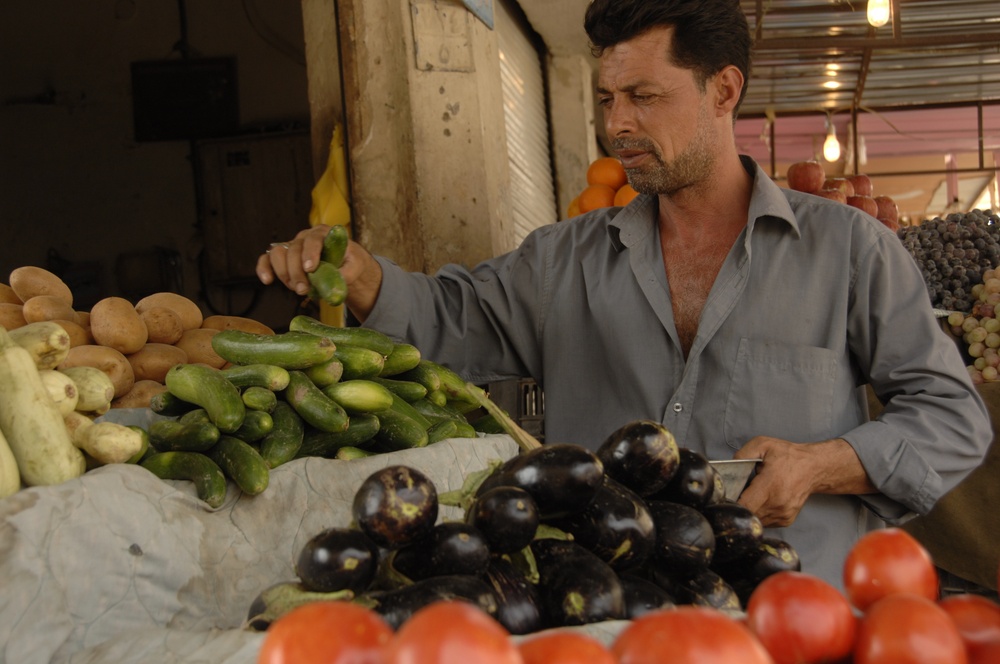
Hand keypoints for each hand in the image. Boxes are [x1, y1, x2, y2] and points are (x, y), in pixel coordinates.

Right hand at [255, 225, 382, 321]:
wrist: (344, 265)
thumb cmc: (350, 262)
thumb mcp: (356, 265)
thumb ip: (348, 271)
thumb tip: (337, 280)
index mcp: (323, 234)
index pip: (313, 239)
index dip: (310, 253)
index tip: (310, 268)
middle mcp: (304, 237)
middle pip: (293, 249)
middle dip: (296, 271)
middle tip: (303, 289)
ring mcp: (292, 247)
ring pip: (277, 254)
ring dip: (283, 273)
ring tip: (296, 288)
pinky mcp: (283, 258)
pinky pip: (267, 259)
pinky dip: (264, 269)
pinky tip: (268, 280)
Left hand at [734, 436, 875, 527]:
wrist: (814, 467)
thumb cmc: (788, 456)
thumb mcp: (763, 445)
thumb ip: (742, 455)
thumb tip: (729, 469)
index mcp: (770, 486)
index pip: (744, 505)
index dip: (731, 503)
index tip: (726, 497)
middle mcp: (778, 504)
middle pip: (748, 515)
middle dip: (738, 506)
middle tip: (738, 493)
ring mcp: (783, 514)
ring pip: (756, 520)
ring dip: (749, 510)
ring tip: (751, 495)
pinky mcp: (786, 520)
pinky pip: (765, 521)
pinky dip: (759, 513)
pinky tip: (761, 500)